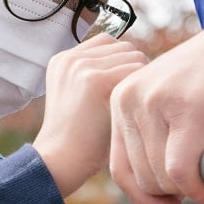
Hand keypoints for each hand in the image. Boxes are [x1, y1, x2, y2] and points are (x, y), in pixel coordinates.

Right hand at [32, 35, 149, 198]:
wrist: (60, 161)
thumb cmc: (79, 139)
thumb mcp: (79, 98)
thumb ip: (98, 75)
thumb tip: (136, 61)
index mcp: (64, 59)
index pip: (109, 42)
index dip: (123, 63)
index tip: (127, 88)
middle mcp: (71, 58)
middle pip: (124, 47)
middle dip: (134, 69)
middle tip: (135, 100)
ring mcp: (81, 66)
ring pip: (135, 56)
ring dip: (141, 80)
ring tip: (135, 105)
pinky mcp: (95, 79)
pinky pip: (137, 70)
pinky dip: (143, 90)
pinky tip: (136, 109)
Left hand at [109, 27, 203, 203]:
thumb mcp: (185, 119)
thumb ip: (169, 157)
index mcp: (123, 101)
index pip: (121, 170)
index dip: (147, 203)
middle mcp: (130, 99)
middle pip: (142, 180)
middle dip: (177, 192)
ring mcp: (155, 103)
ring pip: (162, 179)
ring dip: (193, 186)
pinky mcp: (186, 110)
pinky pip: (181, 171)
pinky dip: (201, 185)